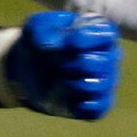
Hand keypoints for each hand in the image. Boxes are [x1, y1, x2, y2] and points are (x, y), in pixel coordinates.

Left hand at [4, 10, 121, 120]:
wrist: (29, 72)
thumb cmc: (39, 43)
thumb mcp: (35, 28)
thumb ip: (43, 28)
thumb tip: (52, 44)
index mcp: (97, 33)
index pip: (107, 34)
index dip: (92, 38)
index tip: (71, 42)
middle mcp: (107, 57)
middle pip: (107, 60)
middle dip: (80, 63)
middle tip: (59, 63)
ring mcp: (104, 82)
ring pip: (102, 85)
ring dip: (76, 84)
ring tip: (60, 80)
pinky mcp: (97, 104)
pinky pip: (98, 108)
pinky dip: (81, 106)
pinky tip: (67, 99)